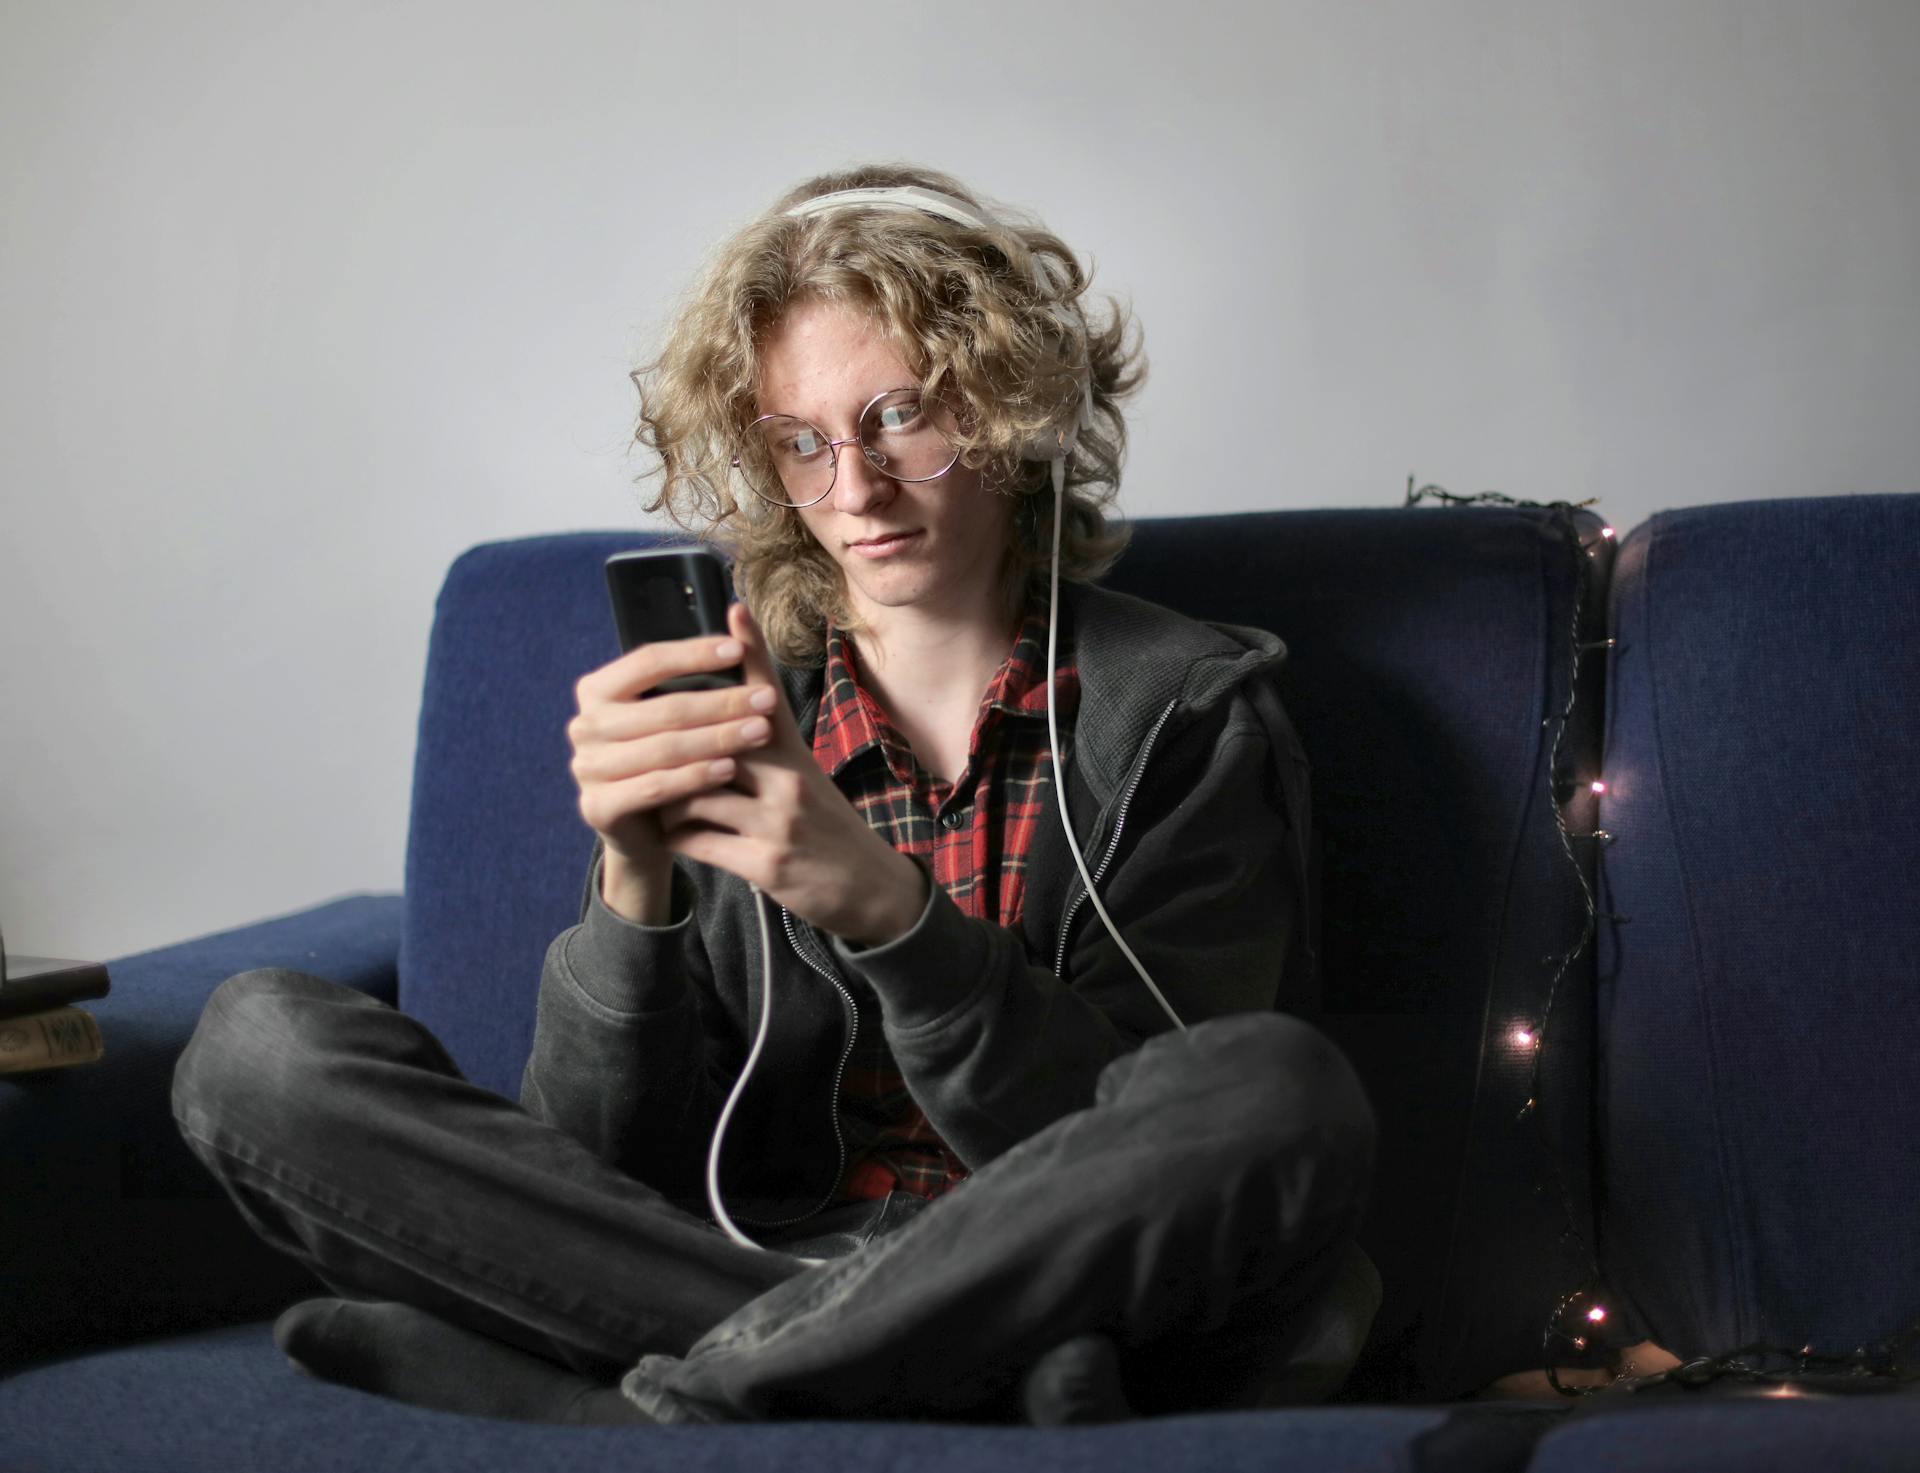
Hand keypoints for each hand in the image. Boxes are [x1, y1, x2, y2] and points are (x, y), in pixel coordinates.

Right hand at [567, 626, 781, 921]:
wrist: (645, 831)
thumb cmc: (667, 760)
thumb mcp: (676, 717)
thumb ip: (695, 676)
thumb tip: (739, 615)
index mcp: (598, 690)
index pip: (648, 660)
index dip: (694, 654)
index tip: (738, 649)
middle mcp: (585, 725)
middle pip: (663, 708)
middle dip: (722, 703)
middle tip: (767, 700)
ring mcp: (586, 767)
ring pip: (663, 747)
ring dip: (717, 739)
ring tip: (760, 732)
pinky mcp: (597, 806)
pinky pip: (654, 786)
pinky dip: (696, 777)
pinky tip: (730, 769)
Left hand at [657, 603, 929, 946]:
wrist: (867, 887)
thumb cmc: (823, 826)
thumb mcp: (804, 776)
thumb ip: (766, 744)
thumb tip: (727, 708)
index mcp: (794, 755)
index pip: (768, 694)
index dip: (750, 650)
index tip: (733, 609)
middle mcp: (789, 780)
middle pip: (718, 740)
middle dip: (674, 743)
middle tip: (639, 743)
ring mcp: (778, 821)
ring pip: (694, 792)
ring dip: (668, 799)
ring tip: (659, 802)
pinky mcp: (765, 863)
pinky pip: (697, 841)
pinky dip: (676, 837)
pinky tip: (671, 836)